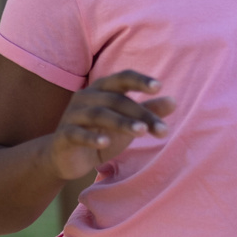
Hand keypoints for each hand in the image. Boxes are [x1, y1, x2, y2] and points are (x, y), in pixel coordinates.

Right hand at [48, 71, 175, 181]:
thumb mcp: (127, 124)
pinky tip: (105, 143)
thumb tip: (173, 102)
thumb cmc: (101, 134)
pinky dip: (91, 137)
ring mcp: (72, 114)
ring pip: (98, 114)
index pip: (122, 78)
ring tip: (142, 132)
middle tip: (163, 130)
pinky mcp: (63, 135)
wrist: (66, 158)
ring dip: (122, 122)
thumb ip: (148, 112)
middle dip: (141, 114)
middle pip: (116, 100)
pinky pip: (77, 133)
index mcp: (103, 89)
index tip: (159, 87)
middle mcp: (86, 96)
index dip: (140, 80)